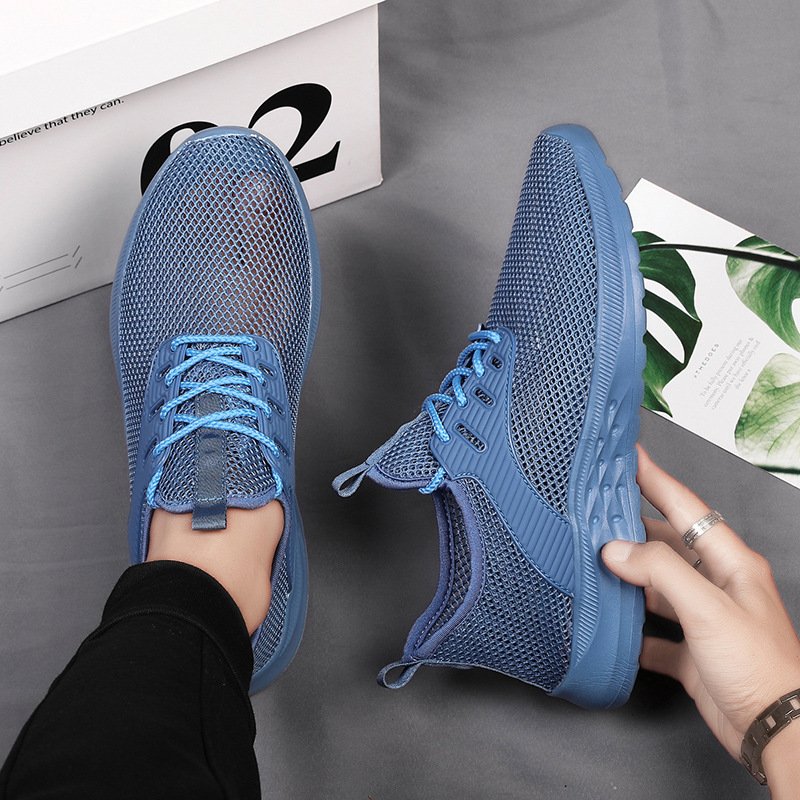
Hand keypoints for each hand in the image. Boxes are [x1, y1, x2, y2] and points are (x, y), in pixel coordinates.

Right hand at [602, 446, 799, 773]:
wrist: (777, 731)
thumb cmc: (760, 667)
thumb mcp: (709, 608)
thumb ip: (660, 571)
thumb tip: (616, 549)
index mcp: (730, 563)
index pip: (686, 508)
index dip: (656, 479)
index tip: (629, 457)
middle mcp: (717, 586)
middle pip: (667, 546)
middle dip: (632, 530)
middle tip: (596, 515)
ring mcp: (704, 620)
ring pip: (657, 588)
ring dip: (627, 579)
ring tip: (593, 565)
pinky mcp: (693, 654)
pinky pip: (653, 633)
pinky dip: (631, 630)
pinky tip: (611, 628)